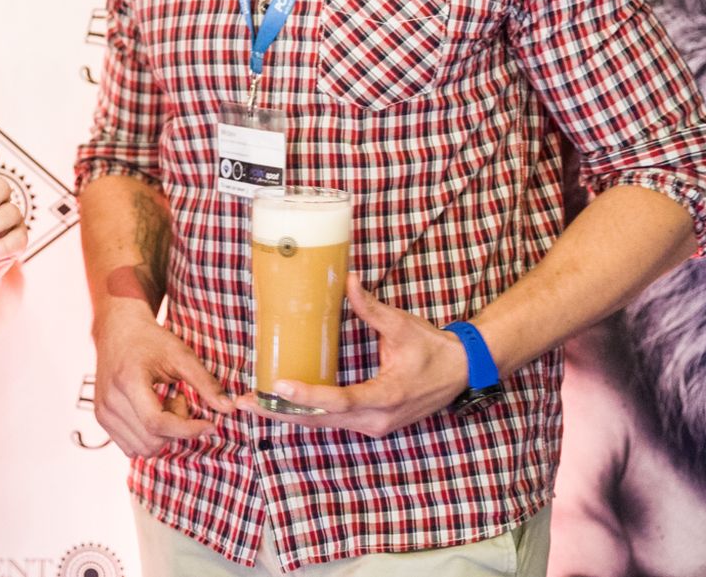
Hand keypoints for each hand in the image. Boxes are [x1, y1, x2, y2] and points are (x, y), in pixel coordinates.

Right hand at [92, 298, 233, 457]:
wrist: (118, 331)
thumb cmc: (152, 341)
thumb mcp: (181, 355)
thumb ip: (206, 383)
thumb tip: (229, 409)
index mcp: (129, 381)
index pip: (157, 423)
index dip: (188, 429)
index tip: (211, 425)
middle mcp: (110, 401)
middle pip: (153, 440)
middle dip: (176, 427)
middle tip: (180, 398)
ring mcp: (103, 412)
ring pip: (143, 449)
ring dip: (163, 435)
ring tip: (164, 404)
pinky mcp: (101, 419)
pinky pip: (132, 448)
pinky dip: (149, 438)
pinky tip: (152, 412)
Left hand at [235, 274, 466, 436]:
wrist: (461, 372)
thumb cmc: (433, 349)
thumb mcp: (403, 326)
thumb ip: (372, 308)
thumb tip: (347, 280)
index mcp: (387, 395)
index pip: (340, 401)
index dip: (307, 395)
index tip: (278, 386)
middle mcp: (377, 419)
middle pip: (321, 420)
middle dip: (280, 412)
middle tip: (244, 402)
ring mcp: (373, 426)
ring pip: (322, 424)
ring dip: (286, 415)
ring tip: (251, 404)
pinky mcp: (370, 423)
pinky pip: (331, 422)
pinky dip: (304, 413)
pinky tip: (278, 405)